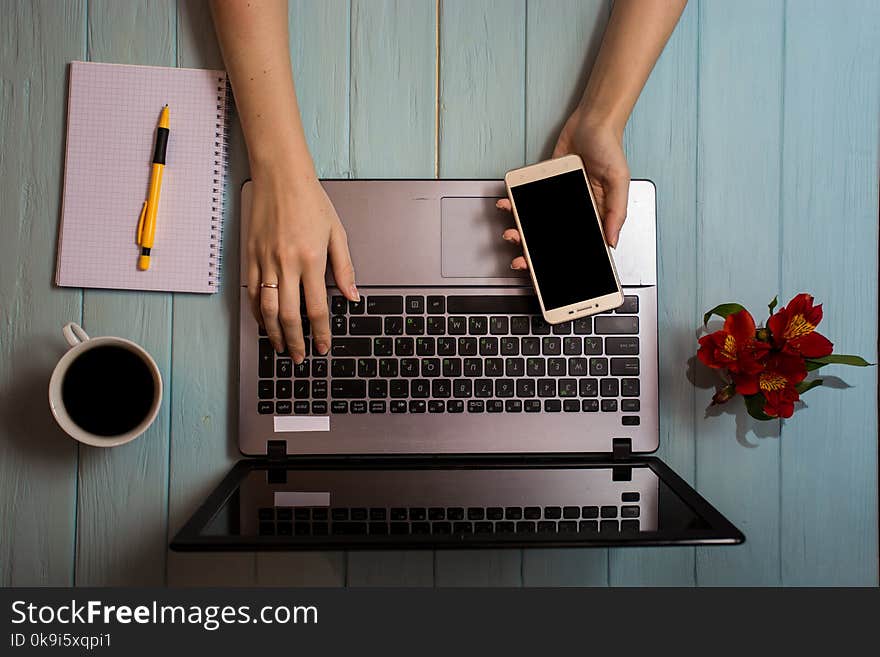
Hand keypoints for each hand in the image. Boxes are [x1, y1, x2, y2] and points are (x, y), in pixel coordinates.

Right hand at [247, 167, 357, 361]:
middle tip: (299, 357)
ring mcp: (265, 261)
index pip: (316, 308)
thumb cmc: (311, 201)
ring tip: (280, 346)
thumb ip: (344, 268)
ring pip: (266, 309)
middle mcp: (287, 263)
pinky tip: (264, 323)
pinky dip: (256, 312)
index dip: (320, 333)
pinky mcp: (250, 255)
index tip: (323, 346)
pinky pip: (251, 292)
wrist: (281, 176)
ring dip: (273, 333)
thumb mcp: (337, 233)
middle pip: (289, 316)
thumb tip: (352, 296)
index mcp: (312, 260)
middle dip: (295, 341)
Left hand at [497, 108, 629, 269]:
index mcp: (593, 216)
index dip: (560, 262)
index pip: (575, 246)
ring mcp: (555, 200)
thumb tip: (611, 240)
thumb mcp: (619, 181)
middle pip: (549, 239)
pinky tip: (506, 207)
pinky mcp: (542, 186)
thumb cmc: (610, 148)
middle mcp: (572, 211)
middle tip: (520, 260)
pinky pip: (525, 199)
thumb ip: (615, 212)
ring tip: (510, 234)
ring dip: (520, 231)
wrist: (591, 121)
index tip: (545, 275)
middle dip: (533, 253)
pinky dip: (513, 205)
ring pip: (534, 223)